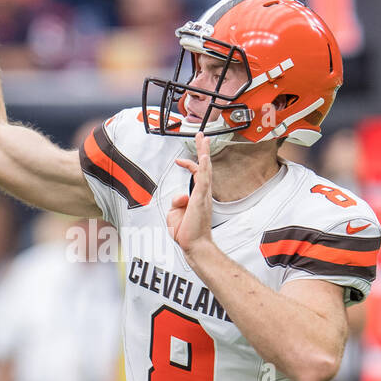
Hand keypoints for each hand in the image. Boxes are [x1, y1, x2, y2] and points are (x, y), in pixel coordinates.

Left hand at [169, 131, 214, 258]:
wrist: (194, 245)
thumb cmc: (187, 233)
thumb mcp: (175, 214)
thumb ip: (176, 202)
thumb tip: (181, 196)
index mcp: (198, 196)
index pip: (196, 175)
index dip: (189, 164)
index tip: (179, 160)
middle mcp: (203, 193)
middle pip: (205, 166)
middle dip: (203, 150)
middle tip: (202, 135)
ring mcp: (203, 196)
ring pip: (205, 169)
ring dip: (204, 152)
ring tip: (203, 138)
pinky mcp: (200, 200)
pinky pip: (204, 181)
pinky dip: (204, 168)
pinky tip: (204, 157)